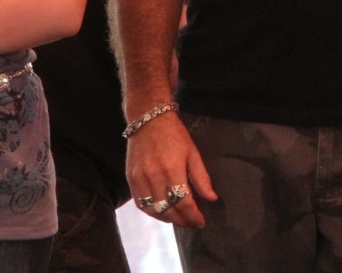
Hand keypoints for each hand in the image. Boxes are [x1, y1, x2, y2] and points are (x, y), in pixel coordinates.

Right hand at [125, 111, 217, 227]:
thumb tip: (212, 198)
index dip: (193, 216)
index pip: (184, 203)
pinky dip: (151, 211)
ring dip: (166, 218)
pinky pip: (140, 203)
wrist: (148, 119)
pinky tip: (160, 211)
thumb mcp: (193, 152)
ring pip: (152, 210)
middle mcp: (154, 176)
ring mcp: (139, 178)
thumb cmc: (174, 134)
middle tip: (191, 221)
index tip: (201, 222)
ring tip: (177, 218)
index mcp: (172, 169)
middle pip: (168, 209)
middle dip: (182, 220)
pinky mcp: (130, 177)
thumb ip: (202, 178)